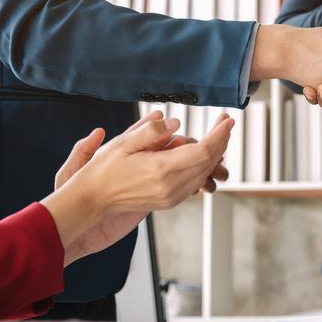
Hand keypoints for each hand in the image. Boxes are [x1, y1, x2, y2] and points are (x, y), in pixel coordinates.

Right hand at [42, 111, 233, 264]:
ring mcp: (172, 197)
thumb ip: (151, 131)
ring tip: (218, 135)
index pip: (204, 151)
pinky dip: (203, 167)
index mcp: (161, 170)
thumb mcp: (123, 142)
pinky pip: (195, 182)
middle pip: (209, 162)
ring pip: (205, 173)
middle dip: (221, 141)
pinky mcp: (170, 201)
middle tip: (225, 122)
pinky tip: (202, 153)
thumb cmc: (105, 169)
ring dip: (215, 154)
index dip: (219, 134)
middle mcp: (171, 186)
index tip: (227, 120)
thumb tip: (176, 122)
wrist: (93, 199)